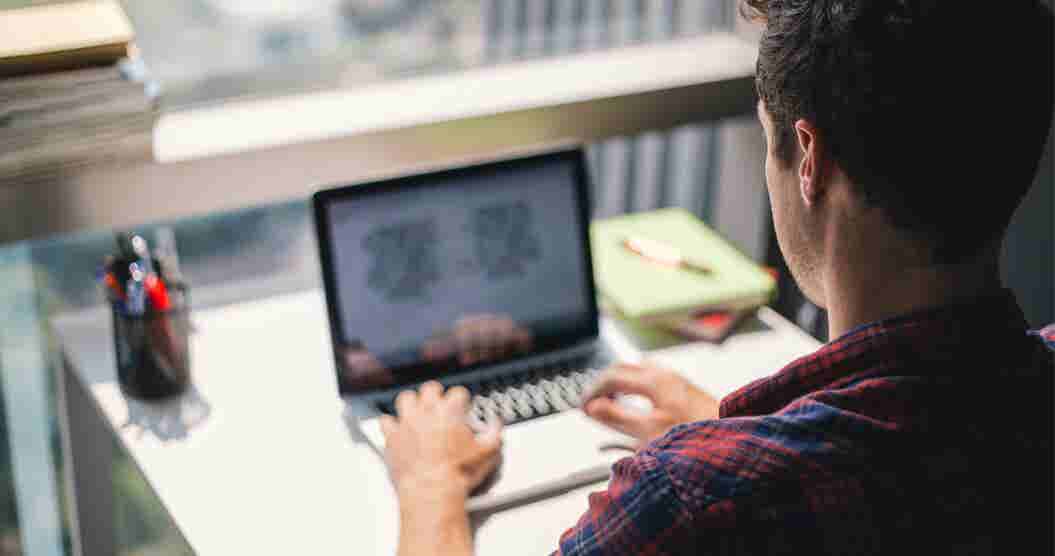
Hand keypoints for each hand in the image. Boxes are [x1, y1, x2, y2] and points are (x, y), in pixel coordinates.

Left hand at [380, 381, 502, 500]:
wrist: (433, 491)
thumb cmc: (459, 473)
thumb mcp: (489, 453)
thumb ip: (494, 433)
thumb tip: (496, 424)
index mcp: (451, 411)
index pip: (458, 392)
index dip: (462, 399)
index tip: (463, 405)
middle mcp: (427, 412)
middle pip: (430, 388)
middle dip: (436, 393)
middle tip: (440, 403)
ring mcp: (407, 423)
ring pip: (405, 398)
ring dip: (412, 402)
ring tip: (417, 410)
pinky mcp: (393, 437)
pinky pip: (386, 421)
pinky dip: (391, 423)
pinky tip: (397, 428)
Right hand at [581, 362, 719, 445]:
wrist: (732, 440)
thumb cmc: (694, 437)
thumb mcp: (647, 431)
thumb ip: (616, 417)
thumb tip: (592, 407)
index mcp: (654, 380)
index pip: (612, 376)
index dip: (593, 391)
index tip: (582, 406)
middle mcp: (666, 374)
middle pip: (625, 369)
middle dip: (604, 384)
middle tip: (592, 402)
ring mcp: (678, 381)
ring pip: (640, 372)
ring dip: (622, 383)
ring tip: (613, 403)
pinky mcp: (687, 390)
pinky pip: (653, 379)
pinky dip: (637, 388)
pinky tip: (641, 406)